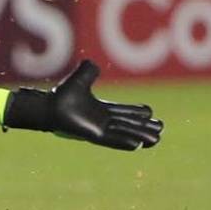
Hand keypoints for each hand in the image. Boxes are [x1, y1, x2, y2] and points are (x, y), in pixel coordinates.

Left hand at [4, 60, 162, 150]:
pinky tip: (138, 145)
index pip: (125, 111)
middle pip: (129, 124)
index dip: (137, 112)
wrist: (49, 107)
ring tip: (157, 139)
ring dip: (140, 135)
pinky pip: (113, 140)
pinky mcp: (93, 135)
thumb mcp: (80, 79)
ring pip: (126, 132)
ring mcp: (99, 129)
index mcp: (102, 109)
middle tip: (161, 128)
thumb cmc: (61, 95)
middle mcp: (103, 121)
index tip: (150, 113)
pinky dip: (125, 141)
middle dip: (144, 126)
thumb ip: (89, 70)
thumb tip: (94, 64)